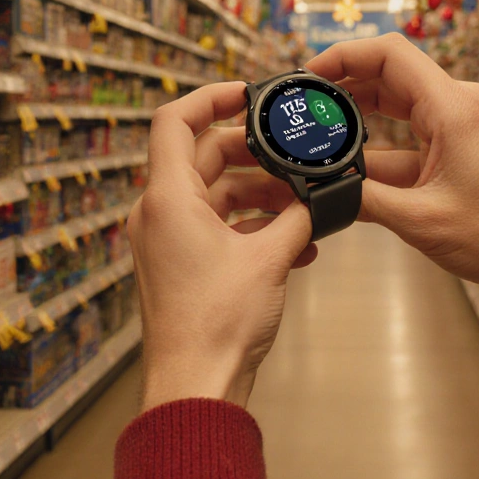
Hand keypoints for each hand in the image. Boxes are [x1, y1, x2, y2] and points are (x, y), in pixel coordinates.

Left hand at [129, 82, 315, 410]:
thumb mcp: (270, 258)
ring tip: (303, 208)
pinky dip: (252, 226)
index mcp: (168, 198)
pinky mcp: (180, 266)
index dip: (211, 97)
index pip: (174, 120)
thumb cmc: (218, 324)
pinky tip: (295, 244)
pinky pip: (216, 227)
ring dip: (260, 195)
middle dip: (254, 156)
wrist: (196, 385)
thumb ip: (298, 216)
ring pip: (215, 194)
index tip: (247, 93)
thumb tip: (320, 195)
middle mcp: (158, 213)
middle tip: (294, 158)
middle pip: (204, 157)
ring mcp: (166, 240)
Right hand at [307, 34, 478, 317]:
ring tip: (317, 136)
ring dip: (359, 122)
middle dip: (343, 90)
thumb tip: (319, 192)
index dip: (343, 56)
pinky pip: (414, 138)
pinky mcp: (464, 148)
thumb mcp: (423, 221)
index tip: (308, 75)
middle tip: (302, 109)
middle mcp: (461, 105)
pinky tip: (350, 169)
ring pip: (398, 110)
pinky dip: (382, 150)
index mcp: (455, 108)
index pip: (389, 54)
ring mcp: (464, 126)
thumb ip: (364, 199)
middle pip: (389, 77)